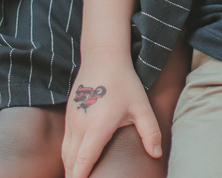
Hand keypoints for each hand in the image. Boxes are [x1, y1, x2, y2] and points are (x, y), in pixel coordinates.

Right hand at [62, 63, 161, 177]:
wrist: (103, 56)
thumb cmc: (123, 82)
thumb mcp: (141, 106)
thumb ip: (149, 132)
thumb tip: (157, 154)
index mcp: (96, 128)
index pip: (82, 163)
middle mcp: (79, 126)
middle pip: (70, 161)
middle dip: (73, 177)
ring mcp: (72, 119)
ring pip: (65, 152)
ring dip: (69, 167)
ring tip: (76, 177)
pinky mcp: (69, 113)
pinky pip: (65, 141)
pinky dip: (67, 155)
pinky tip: (74, 161)